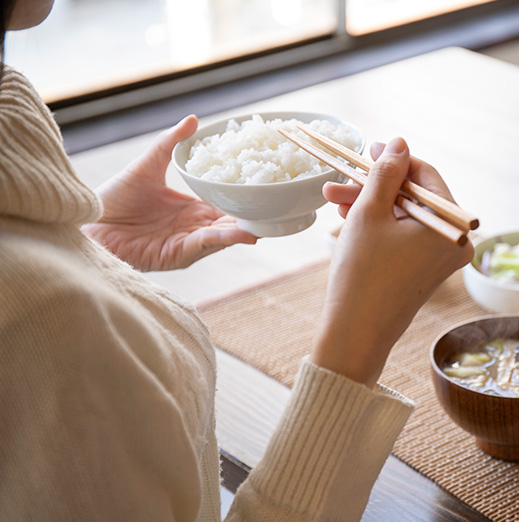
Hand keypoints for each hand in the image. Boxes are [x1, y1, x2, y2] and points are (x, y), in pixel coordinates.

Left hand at [83, 116, 256, 270]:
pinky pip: (206, 245)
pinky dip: (225, 239)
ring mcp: (188, 243)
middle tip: (277, 204)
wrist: (90, 222)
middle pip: (232, 222)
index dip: (245, 197)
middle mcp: (194, 228)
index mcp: (192, 209)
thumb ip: (170, 143)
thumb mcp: (148, 164)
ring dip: (245, 229)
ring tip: (267, 220)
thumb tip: (193, 119)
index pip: (226, 204)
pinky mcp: (178, 255)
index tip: (266, 185)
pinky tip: (243, 232)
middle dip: (253, 216)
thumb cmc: (114, 198)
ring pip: (225, 235)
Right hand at [312, 138, 473, 387]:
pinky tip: (348, 219)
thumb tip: (400, 143)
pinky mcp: (426, 270)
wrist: (356, 333)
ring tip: (333, 201)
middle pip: (413, 197)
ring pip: (404, 216)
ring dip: (370, 205)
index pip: (426, 176)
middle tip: (340, 181)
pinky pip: (405, 236)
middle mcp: (456, 241)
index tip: (367, 151)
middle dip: (373, 187)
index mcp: (452, 224)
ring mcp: (442, 258)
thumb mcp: (370, 211)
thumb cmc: (363, 272)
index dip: (394, 160)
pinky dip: (380, 226)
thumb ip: (386, 172)